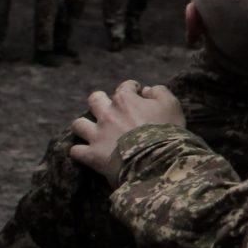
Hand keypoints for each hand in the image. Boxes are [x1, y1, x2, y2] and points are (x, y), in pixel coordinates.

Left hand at [67, 80, 184, 183]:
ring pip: (79, 124)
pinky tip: (86, 153)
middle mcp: (107, 114)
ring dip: (84, 126)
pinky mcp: (92, 155)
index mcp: (125, 100)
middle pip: (95, 100)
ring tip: (92, 130)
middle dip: (99, 100)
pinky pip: (76, 151)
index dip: (132, 89)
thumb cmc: (167, 131)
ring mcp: (97, 135)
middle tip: (108, 108)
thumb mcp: (172, 105)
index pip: (125, 87)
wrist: (157, 160)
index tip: (137, 93)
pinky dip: (80, 152)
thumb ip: (159, 92)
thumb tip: (146, 90)